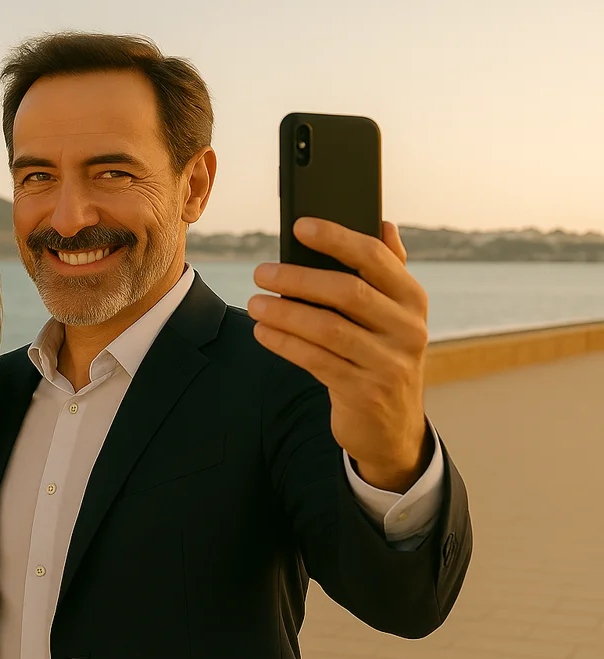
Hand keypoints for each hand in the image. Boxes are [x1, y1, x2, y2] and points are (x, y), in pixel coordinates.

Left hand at [248, 218, 432, 492]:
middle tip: (261, 272)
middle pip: (348, 292)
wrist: (392, 427)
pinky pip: (316, 360)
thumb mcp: (394, 315)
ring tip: (255, 303)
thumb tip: (382, 223)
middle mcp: (406, 328)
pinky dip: (285, 344)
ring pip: (328, 328)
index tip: (300, 226)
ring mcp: (388, 362)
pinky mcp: (364, 391)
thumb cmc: (382, 355)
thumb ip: (388, 271)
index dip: (337, 238)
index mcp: (412, 299)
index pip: (375, 258)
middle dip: (298, 278)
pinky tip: (263, 332)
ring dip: (285, 313)